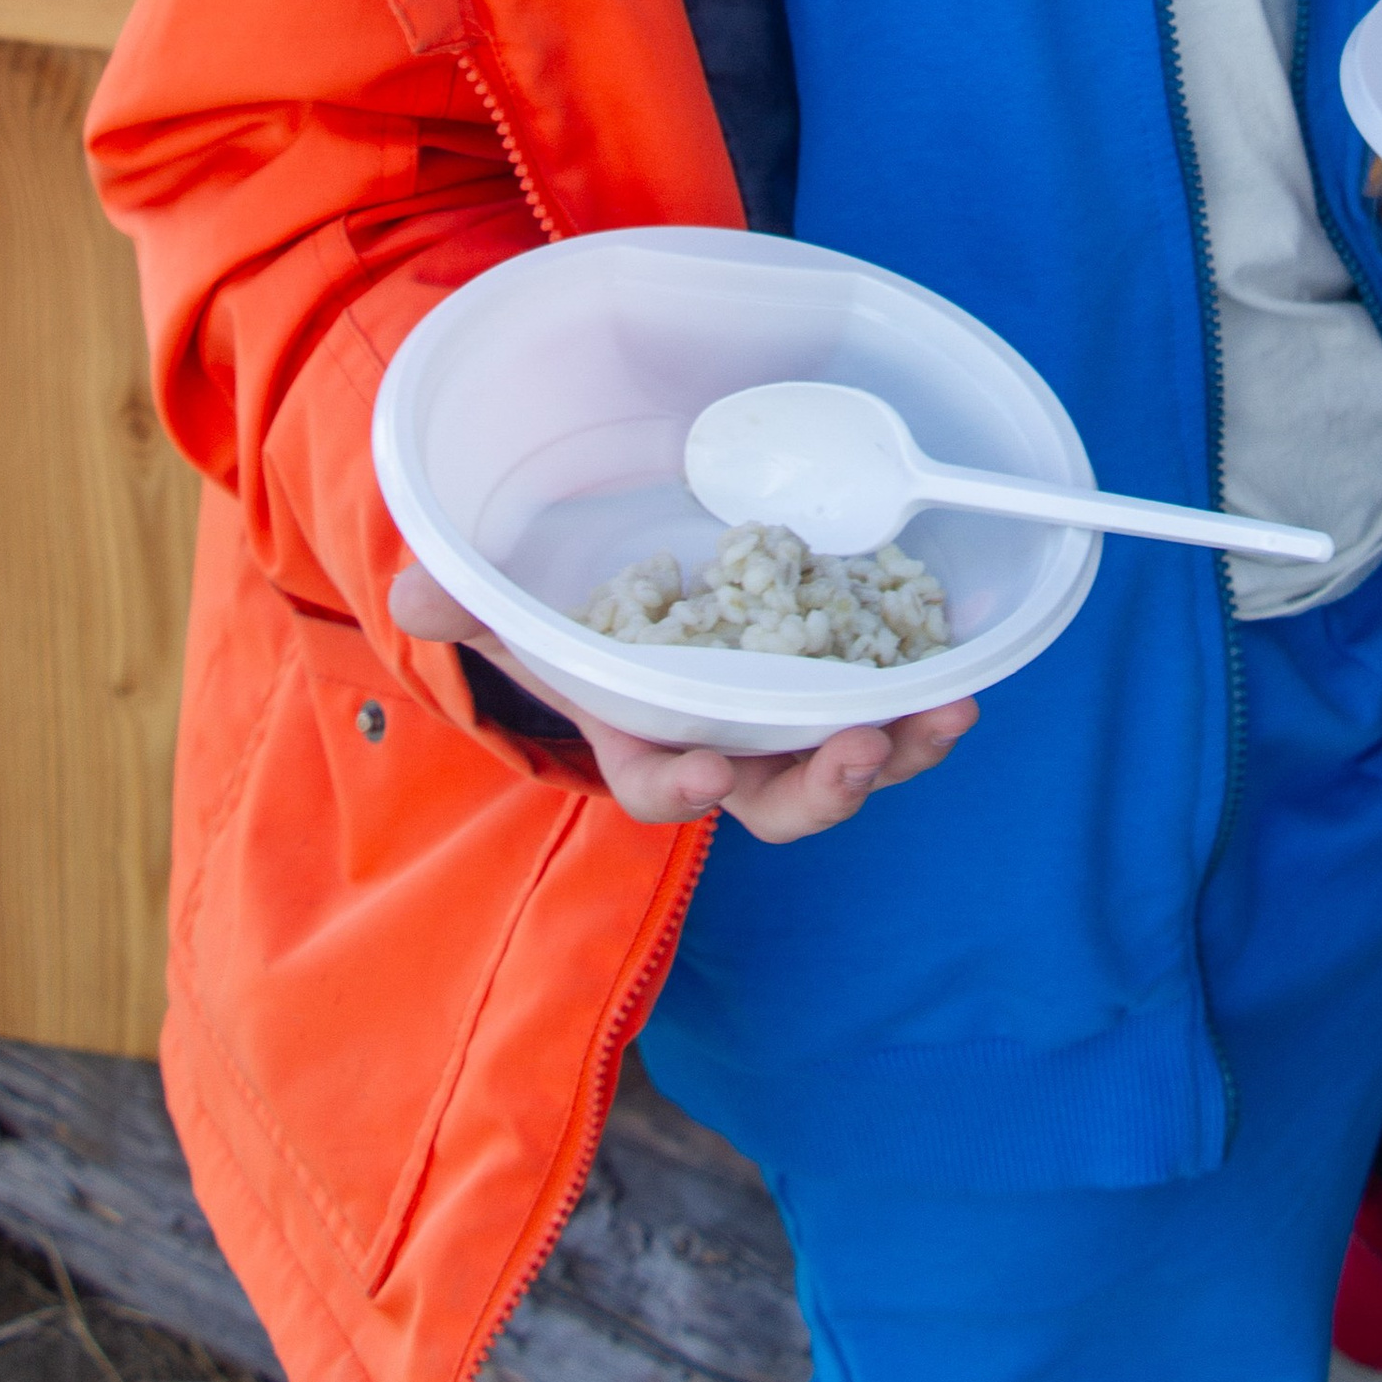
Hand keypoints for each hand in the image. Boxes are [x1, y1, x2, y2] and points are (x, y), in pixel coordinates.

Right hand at [387, 559, 978, 843]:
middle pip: (777, 799)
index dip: (684, 786)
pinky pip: (885, 701)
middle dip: (822, 789)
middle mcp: (722, 747)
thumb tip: (415, 593)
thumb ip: (459, 600)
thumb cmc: (552, 609)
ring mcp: (784, 718)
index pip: (660, 786)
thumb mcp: (499, 600)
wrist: (618, 582)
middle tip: (859, 750)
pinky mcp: (834, 674)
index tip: (709, 770)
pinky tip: (966, 673)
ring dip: (899, 750)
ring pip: (845, 759)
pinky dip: (923, 697)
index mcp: (640, 742)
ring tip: (947, 719)